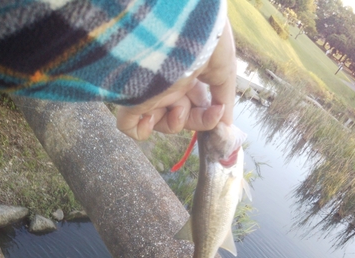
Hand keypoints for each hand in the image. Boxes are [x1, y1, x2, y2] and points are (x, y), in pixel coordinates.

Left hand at [116, 19, 235, 140]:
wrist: (181, 31)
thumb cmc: (206, 44)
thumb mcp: (224, 71)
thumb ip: (225, 100)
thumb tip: (226, 126)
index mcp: (188, 76)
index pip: (195, 106)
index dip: (207, 117)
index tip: (218, 113)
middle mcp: (169, 83)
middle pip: (179, 117)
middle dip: (195, 121)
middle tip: (207, 116)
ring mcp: (150, 91)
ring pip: (158, 123)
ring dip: (173, 124)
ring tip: (177, 110)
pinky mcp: (132, 97)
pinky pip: (128, 125)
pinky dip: (141, 130)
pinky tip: (150, 118)